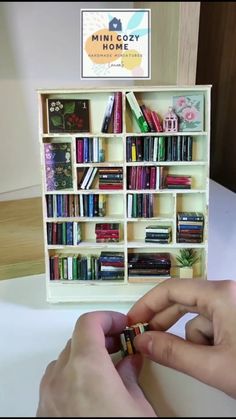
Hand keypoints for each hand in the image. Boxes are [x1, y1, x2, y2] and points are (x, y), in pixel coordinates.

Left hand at [36, 311, 155, 416]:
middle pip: (77, 340)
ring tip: (106, 369)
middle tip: (120, 345)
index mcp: (86, 368)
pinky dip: (71, 376)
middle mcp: (61, 378)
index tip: (122, 325)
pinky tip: (89, 390)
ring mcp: (48, 396)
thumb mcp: (138, 407)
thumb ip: (131, 376)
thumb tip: (130, 362)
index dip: (108, 318)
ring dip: (84, 357)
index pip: (89, 322)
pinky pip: (55, 382)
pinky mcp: (43, 412)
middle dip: (99, 338)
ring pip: (64, 360)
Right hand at [128, 278, 235, 398]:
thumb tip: (142, 342)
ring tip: (205, 361)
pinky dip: (206, 342)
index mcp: (220, 295)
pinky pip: (211, 324)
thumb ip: (173, 353)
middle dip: (164, 323)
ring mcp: (232, 304)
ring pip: (197, 317)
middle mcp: (226, 293)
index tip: (132, 322)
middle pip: (182, 301)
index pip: (170, 289)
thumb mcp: (212, 365)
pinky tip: (218, 359)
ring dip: (192, 340)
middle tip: (145, 340)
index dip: (146, 305)